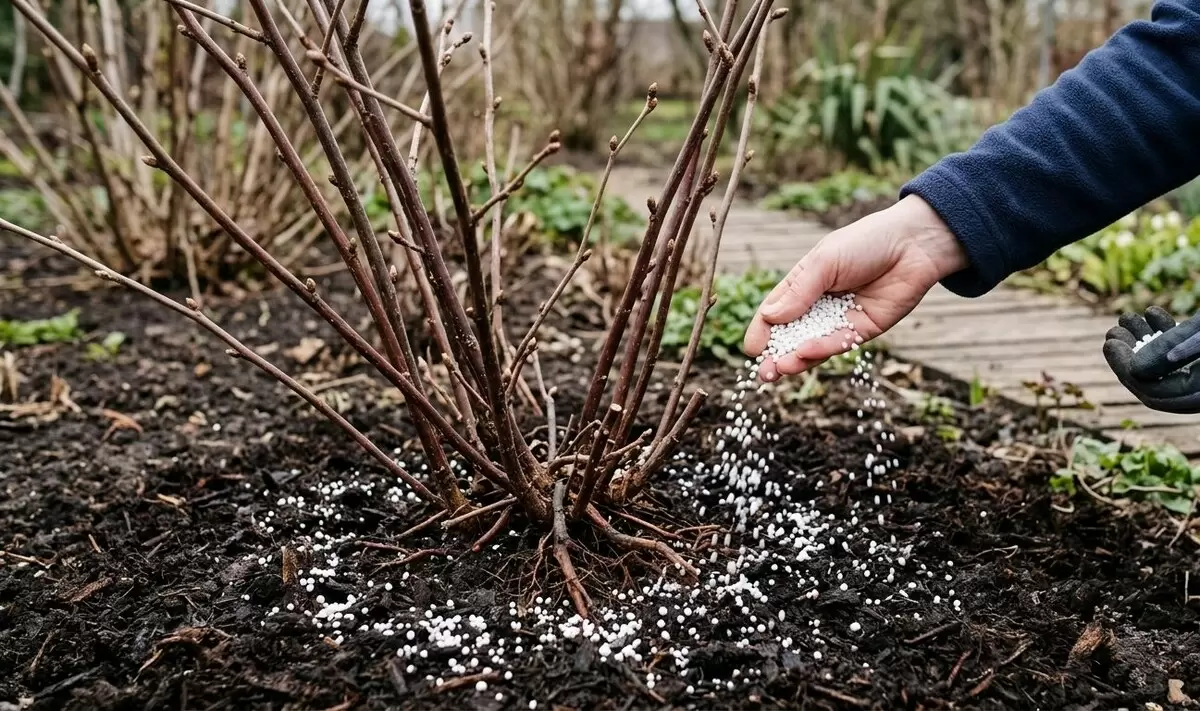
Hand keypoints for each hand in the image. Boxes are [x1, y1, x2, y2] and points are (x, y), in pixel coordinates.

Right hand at [743, 194, 967, 380]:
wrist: (913, 244)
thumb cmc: (865, 243)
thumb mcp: (824, 262)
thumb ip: (798, 292)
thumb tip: (769, 317)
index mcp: (802, 284)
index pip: (774, 311)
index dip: (762, 330)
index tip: (751, 349)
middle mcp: (818, 305)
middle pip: (791, 335)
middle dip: (776, 355)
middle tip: (763, 373)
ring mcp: (840, 319)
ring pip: (812, 345)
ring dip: (796, 359)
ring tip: (780, 369)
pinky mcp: (862, 330)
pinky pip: (838, 343)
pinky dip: (822, 350)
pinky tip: (807, 353)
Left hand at [1103, 306, 1199, 412]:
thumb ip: (1169, 350)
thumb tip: (1133, 368)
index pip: (1153, 393)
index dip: (1125, 369)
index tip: (1109, 344)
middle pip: (1155, 385)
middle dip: (1130, 356)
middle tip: (1113, 331)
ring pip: (1167, 368)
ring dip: (1144, 342)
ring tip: (1127, 318)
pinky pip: (1183, 357)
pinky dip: (1167, 337)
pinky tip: (1153, 312)